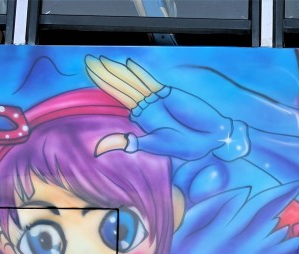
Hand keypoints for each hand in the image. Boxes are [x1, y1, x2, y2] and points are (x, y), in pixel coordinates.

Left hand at [85, 55, 240, 160]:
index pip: (118, 97)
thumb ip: (128, 144)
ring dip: (118, 71)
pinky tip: (128, 65)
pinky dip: (139, 74)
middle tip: (89, 61)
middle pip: (122, 87)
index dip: (104, 85)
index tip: (91, 73)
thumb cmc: (186, 145)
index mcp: (141, 118)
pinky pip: (151, 82)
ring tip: (102, 60)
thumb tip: (98, 149)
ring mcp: (157, 99)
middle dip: (105, 74)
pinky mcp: (169, 94)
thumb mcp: (153, 145)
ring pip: (133, 82)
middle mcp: (147, 106)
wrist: (208, 138)